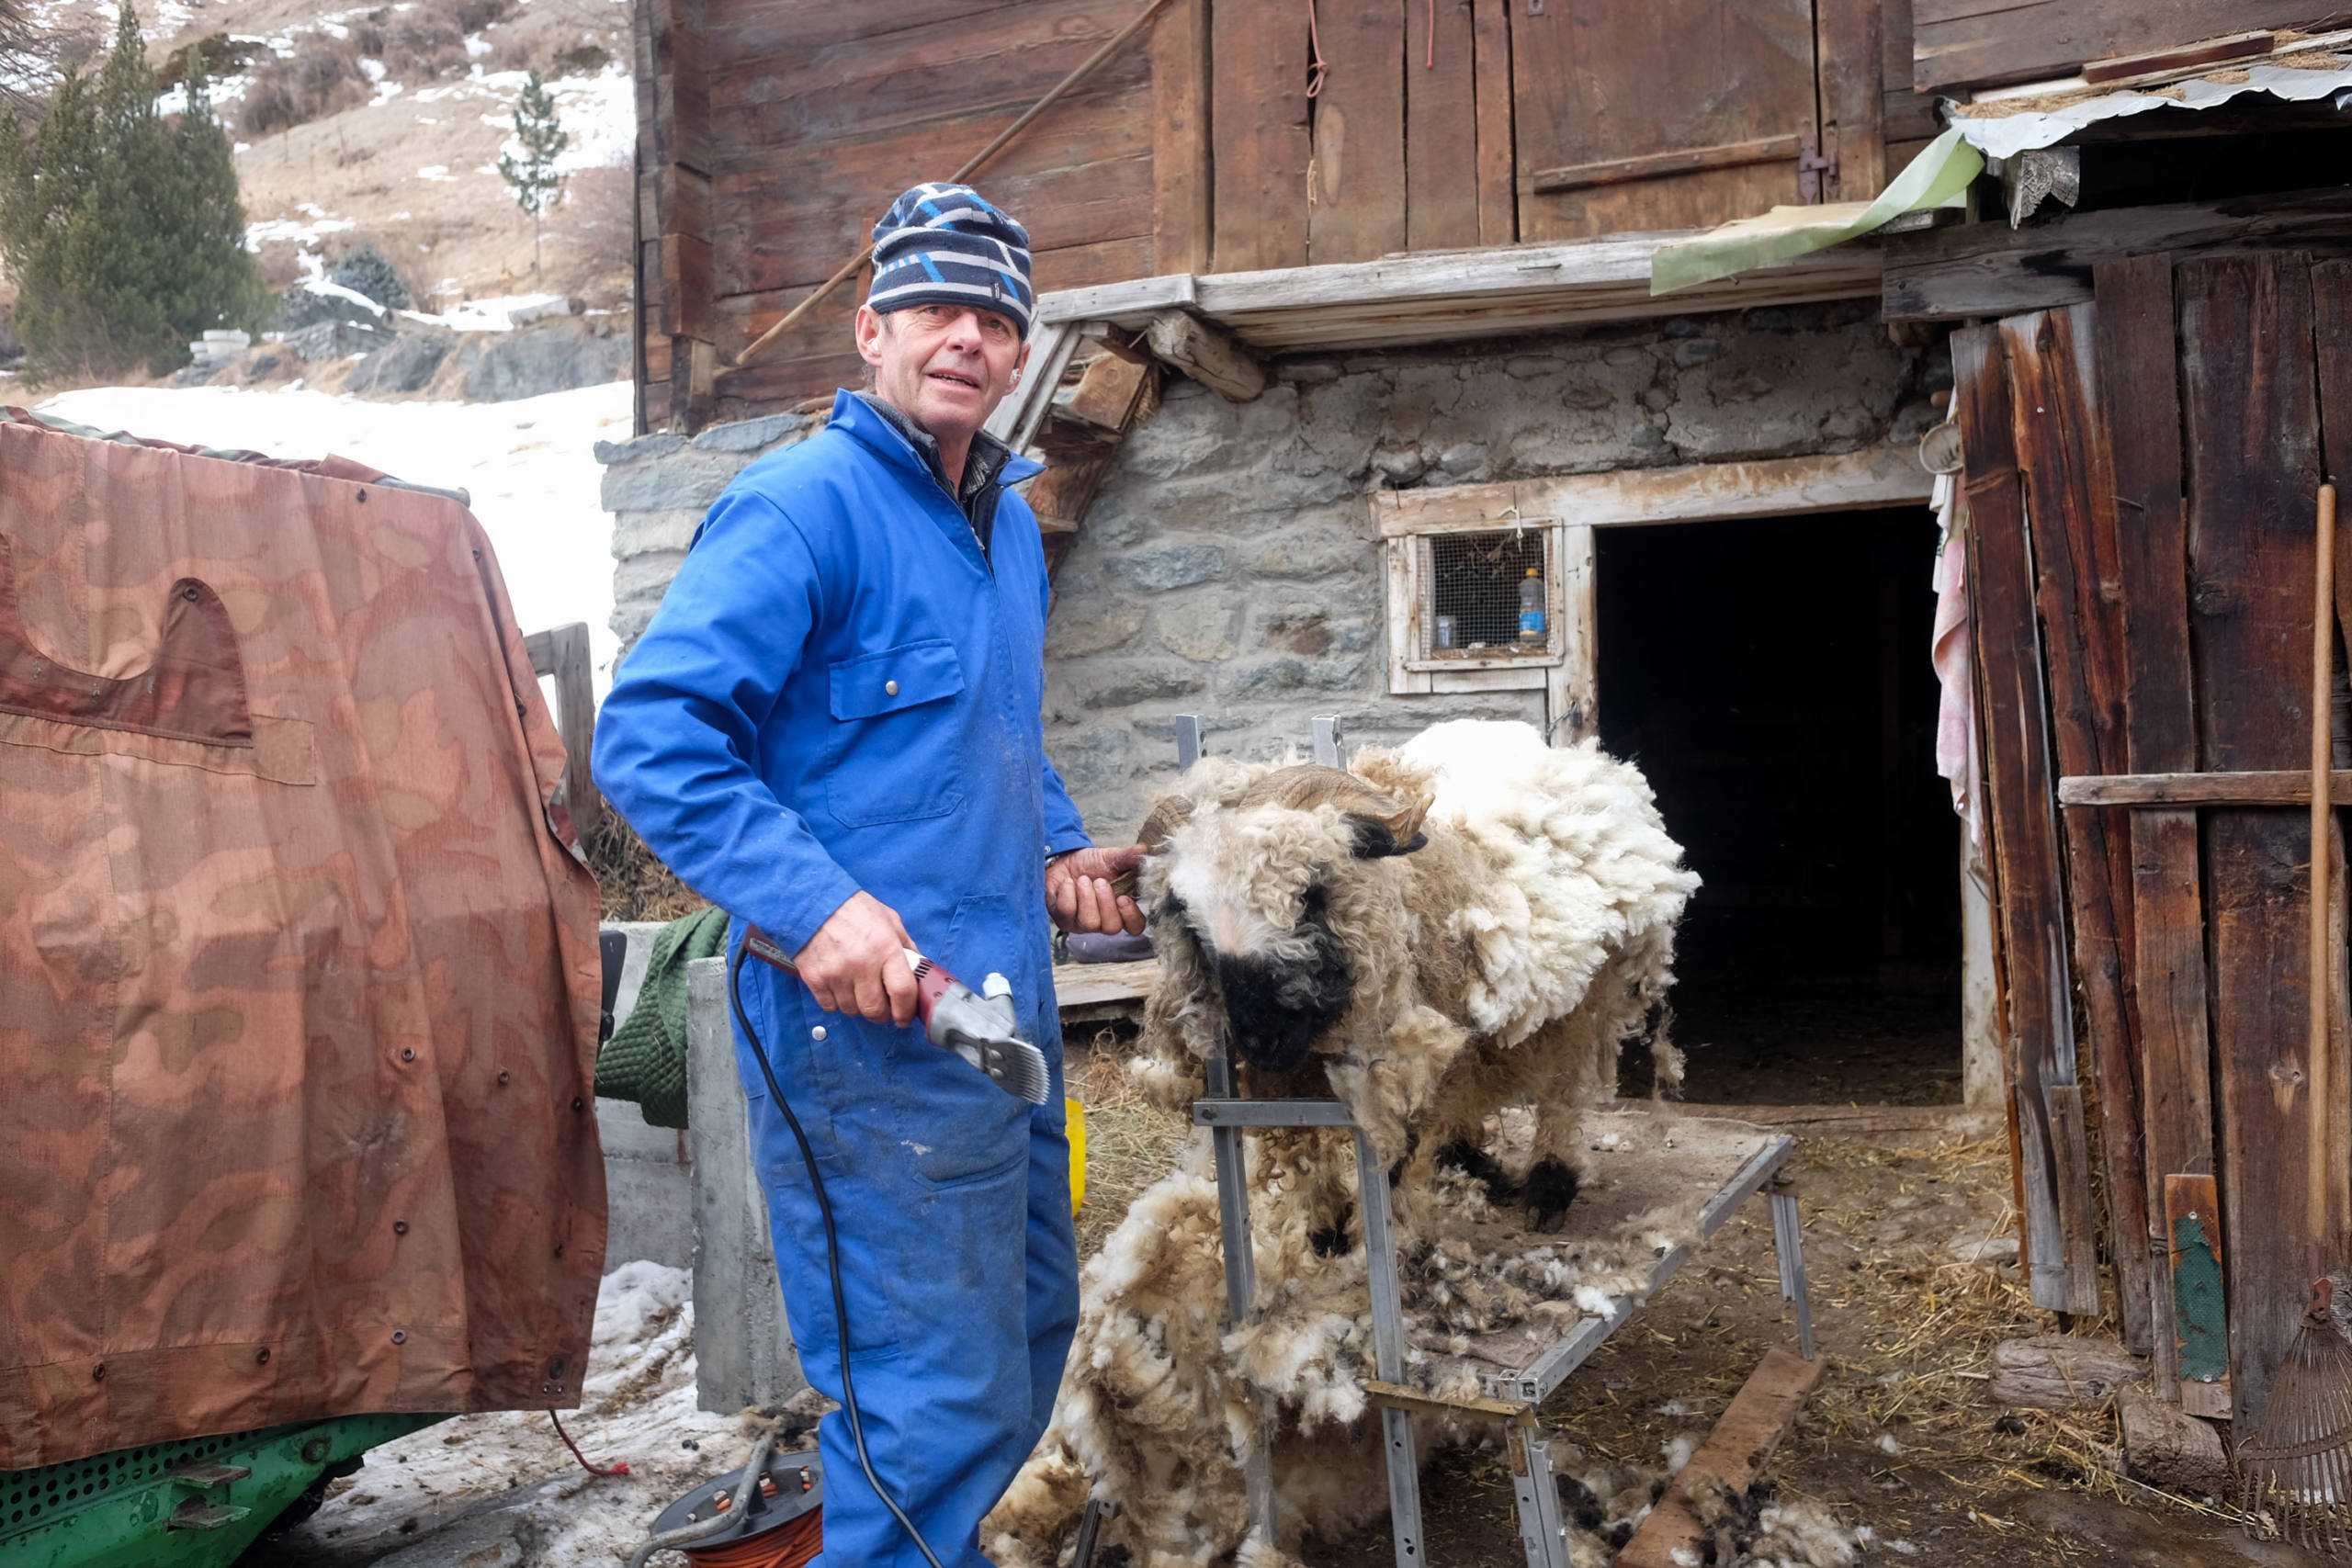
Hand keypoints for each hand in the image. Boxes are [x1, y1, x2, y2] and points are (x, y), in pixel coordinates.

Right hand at [793, 892, 919, 1025]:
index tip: (904, 1017)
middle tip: (881, 1006)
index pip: (902, 992)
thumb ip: (906, 946)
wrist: (812, 903)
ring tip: (857, 989)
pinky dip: (837, 1002)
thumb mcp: (889, 920)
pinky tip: (839, 987)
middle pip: (875, 1010)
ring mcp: (836, 974)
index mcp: (885, 948)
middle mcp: (861, 964)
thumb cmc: (853, 910)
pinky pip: (831, 1007)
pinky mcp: (815, 979)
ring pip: (852, 1010)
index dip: (906, 1011)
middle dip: (881, 1014)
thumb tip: (918, 969)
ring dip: (857, 1006)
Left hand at [1047, 845, 1144, 935]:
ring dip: (1086, 896)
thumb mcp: (1112, 858)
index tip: (1123, 898)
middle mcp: (1103, 921)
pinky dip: (1068, 892)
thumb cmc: (1091, 864)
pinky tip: (1068, 883)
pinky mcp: (1063, 920)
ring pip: (1089, 922)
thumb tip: (1144, 849)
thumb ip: (1129, 856)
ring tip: (1083, 879)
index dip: (1131, 917)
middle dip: (1105, 903)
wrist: (1064, 859)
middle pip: (1111, 928)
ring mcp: (1082, 924)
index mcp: (1121, 909)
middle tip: (1099, 881)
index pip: (1135, 927)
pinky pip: (1067, 911)